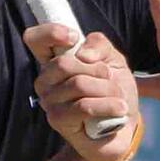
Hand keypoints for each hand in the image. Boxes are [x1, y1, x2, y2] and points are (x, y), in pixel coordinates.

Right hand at [22, 24, 139, 160]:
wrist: (125, 127)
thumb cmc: (114, 92)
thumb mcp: (114, 60)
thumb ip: (100, 45)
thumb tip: (83, 54)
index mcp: (54, 61)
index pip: (34, 39)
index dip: (51, 32)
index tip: (73, 37)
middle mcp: (45, 81)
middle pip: (64, 63)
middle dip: (98, 70)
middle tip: (111, 80)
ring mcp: (49, 102)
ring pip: (78, 84)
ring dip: (108, 90)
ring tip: (118, 98)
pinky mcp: (58, 121)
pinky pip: (84, 106)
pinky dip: (108, 106)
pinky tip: (118, 110)